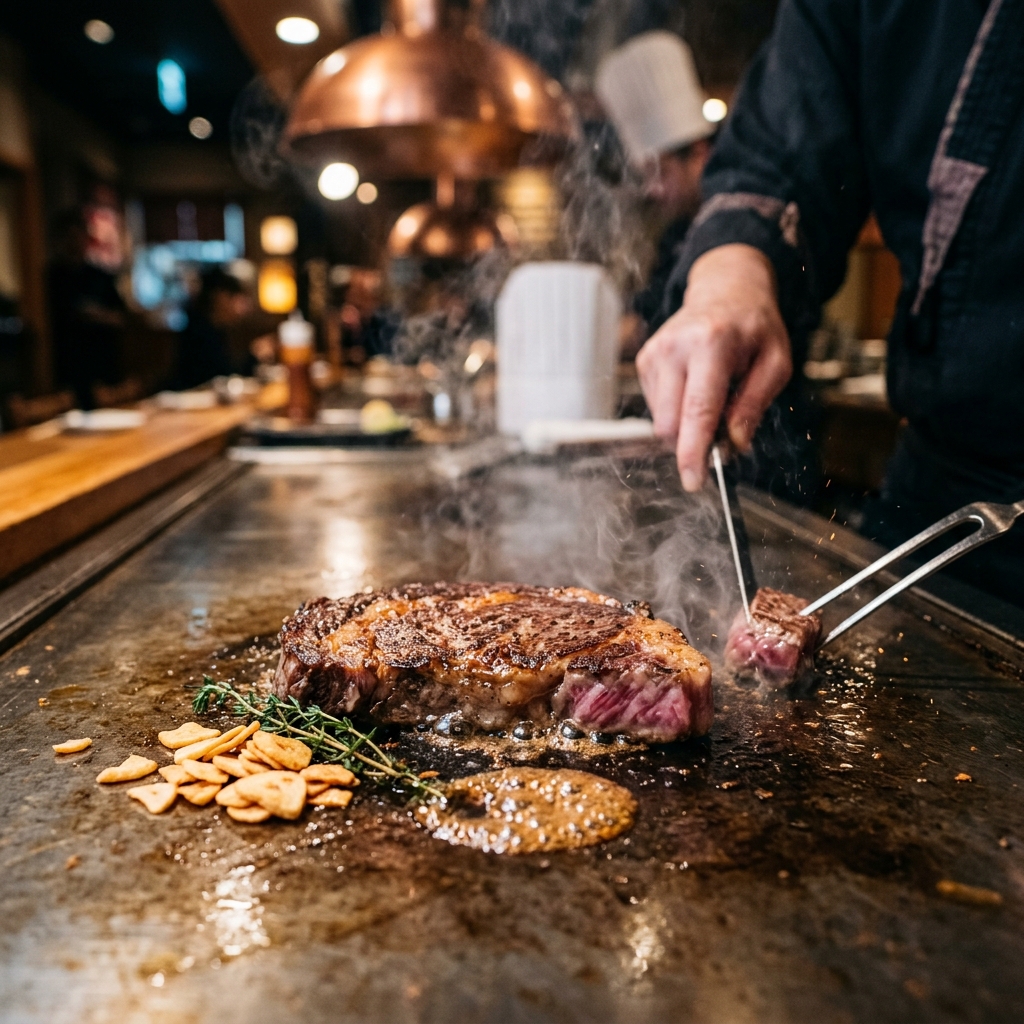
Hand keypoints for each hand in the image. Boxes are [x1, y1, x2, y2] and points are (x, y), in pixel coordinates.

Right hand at [636, 243, 792, 490]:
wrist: (725, 290)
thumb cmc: (755, 328)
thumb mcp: (776, 362)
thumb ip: (754, 404)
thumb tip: (733, 443)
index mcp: (711, 344)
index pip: (697, 410)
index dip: (693, 451)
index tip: (693, 480)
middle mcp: (675, 347)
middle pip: (669, 423)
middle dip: (692, 442)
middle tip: (723, 435)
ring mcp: (655, 353)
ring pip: (660, 420)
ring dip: (686, 425)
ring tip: (714, 398)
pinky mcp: (644, 360)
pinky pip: (656, 407)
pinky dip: (677, 410)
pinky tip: (695, 387)